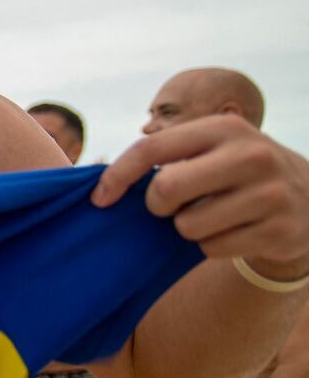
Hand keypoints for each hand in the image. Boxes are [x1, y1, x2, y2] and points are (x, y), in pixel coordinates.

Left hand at [95, 116, 308, 278]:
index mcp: (224, 129)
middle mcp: (250, 156)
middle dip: (158, 206)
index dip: (117, 176)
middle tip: (174, 206)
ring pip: (187, 226)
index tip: (99, 199)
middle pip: (165, 189)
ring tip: (213, 216)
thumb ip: (168, 156)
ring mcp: (269, 194)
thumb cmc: (236, 173)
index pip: (151, 148)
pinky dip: (211, 246)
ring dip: (188, 228)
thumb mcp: (212, 149)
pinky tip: (234, 231)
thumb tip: (101, 184)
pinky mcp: (279, 231)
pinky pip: (212, 248)